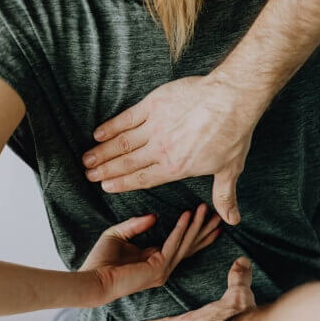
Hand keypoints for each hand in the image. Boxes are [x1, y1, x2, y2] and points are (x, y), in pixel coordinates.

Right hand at [82, 76, 264, 225]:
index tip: (106, 186)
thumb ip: (224, 196)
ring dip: (102, 151)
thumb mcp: (229, 170)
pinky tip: (98, 133)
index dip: (122, 183)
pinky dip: (111, 126)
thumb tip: (232, 220)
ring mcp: (155, 127)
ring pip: (122, 143)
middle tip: (89, 175)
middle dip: (105, 170)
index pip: (143, 179)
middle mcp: (160, 150)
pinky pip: (127, 118)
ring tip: (87, 159)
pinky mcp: (153, 105)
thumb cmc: (232, 135)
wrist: (230, 100)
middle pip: (127, 163)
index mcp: (175, 168)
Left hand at [82, 203, 220, 304]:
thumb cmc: (100, 261)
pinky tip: (187, 215)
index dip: (194, 231)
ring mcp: (162, 270)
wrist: (92, 280)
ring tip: (206, 209)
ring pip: (185, 244)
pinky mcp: (158, 268)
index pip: (181, 245)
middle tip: (219, 215)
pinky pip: (173, 244)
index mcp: (154, 260)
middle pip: (190, 246)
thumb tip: (155, 216)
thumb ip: (135, 225)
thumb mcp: (118, 235)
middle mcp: (162, 267)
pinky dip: (180, 229)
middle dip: (204, 230)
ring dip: (196, 226)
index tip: (205, 217)